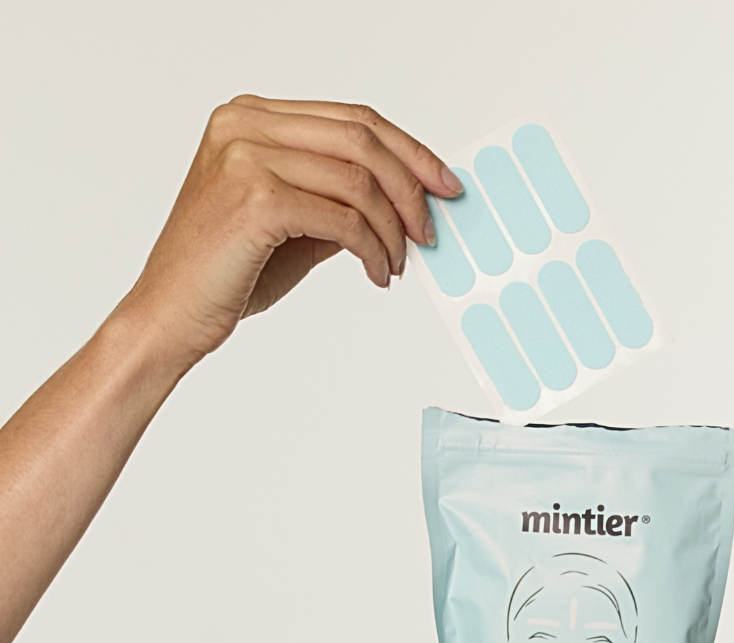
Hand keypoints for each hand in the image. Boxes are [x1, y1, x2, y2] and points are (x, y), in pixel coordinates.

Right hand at [118, 95, 462, 365]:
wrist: (170, 314)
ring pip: (358, 180)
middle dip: (411, 186)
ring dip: (393, 228)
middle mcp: (245, 125)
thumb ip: (339, 199)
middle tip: (430, 228)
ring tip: (398, 262)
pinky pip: (344, 218)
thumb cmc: (226, 272)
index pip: (352, 119)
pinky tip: (377, 273)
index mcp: (251, 118)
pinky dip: (372, 249)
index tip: (442, 184)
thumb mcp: (294, 222)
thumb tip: (404, 202)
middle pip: (362, 139)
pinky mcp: (255, 198)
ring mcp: (246, 156)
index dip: (408, 151)